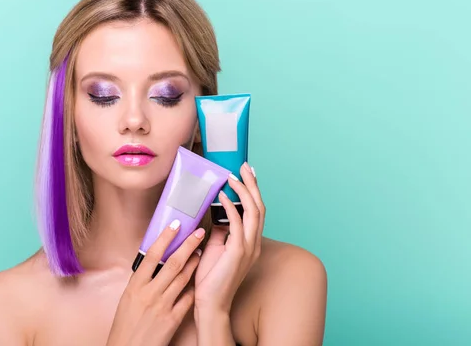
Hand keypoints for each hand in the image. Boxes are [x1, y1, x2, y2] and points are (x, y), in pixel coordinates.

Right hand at [106, 221, 204, 345]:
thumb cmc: (125, 324)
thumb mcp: (127, 298)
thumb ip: (141, 281)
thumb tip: (153, 262)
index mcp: (135, 285)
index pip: (152, 255)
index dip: (165, 238)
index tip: (176, 224)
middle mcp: (149, 293)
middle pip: (173, 263)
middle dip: (188, 245)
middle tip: (199, 233)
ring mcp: (162, 306)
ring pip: (184, 278)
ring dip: (195, 263)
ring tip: (201, 252)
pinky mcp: (172, 319)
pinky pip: (188, 298)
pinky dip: (194, 287)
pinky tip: (199, 279)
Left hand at [194, 162, 265, 314]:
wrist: (211, 304)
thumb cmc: (211, 279)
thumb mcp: (216, 248)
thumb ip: (221, 231)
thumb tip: (218, 214)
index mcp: (251, 242)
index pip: (257, 211)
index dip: (253, 191)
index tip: (247, 174)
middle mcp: (254, 243)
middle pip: (260, 206)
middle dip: (253, 184)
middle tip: (245, 166)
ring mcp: (249, 248)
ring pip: (254, 212)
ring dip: (243, 191)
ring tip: (233, 177)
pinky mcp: (238, 252)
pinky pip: (238, 224)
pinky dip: (232, 207)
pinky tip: (224, 196)